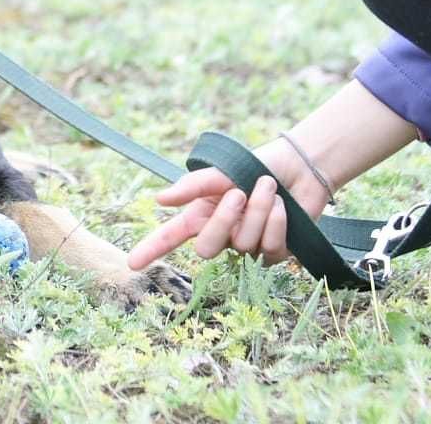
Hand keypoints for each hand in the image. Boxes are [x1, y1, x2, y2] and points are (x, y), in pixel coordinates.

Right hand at [127, 137, 329, 269]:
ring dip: (258, 210)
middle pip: (207, 248)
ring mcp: (247, 246)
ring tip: (268, 187)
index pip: (170, 237)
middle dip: (223, 220)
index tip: (132, 263)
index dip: (151, 250)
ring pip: (243, 243)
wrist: (298, 167)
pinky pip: (270, 247)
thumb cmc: (254, 167)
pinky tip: (282, 207)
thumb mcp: (221, 171)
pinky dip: (277, 222)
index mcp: (201, 215)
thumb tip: (160, 200)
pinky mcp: (275, 253)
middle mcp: (222, 235)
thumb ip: (193, 186)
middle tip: (238, 193)